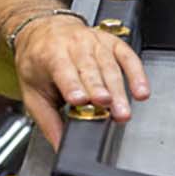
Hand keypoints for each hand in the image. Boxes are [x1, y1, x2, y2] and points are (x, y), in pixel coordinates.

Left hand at [12, 14, 149, 147]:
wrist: (43, 30)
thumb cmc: (38, 61)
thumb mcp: (33, 91)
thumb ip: (47, 120)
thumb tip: (59, 145)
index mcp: (50, 55)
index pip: (63, 72)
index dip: (73, 86)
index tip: (80, 101)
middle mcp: (74, 45)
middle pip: (91, 71)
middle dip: (102, 91)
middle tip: (111, 110)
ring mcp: (94, 42)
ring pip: (110, 66)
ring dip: (120, 90)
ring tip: (124, 110)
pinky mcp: (111, 42)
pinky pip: (127, 57)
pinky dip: (137, 74)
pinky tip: (141, 90)